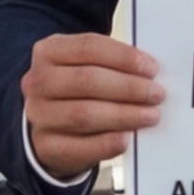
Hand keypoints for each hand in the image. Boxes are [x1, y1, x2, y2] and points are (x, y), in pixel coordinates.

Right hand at [21, 33, 164, 178]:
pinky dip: (108, 143)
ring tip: (150, 115)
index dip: (124, 57)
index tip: (151, 68)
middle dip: (128, 87)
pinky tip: (127, 137)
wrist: (50, 127)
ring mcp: (38, 115)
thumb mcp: (84, 65)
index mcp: (48, 52)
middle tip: (156, 94)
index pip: (88, 47)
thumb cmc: (77, 91)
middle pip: (86, 80)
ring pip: (84, 114)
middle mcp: (37, 82)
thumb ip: (111, 63)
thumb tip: (149, 72)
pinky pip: (81, 146)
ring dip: (124, 115)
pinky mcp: (46, 146)